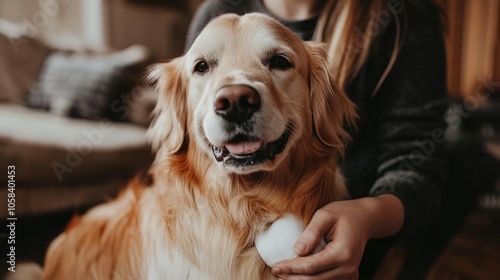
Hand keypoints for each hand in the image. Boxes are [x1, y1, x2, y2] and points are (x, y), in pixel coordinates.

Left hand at [271, 195, 403, 279]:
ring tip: (283, 273)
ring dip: (300, 279)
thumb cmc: (343, 213)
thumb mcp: (325, 215)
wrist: (364, 219)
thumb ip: (311, 232)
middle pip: (314, 279)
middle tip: (275, 271)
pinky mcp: (348, 276)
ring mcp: (350, 274)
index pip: (311, 266)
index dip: (291, 268)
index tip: (275, 266)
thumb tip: (297, 251)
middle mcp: (348, 268)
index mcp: (343, 252)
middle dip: (292, 277)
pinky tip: (297, 273)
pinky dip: (311, 278)